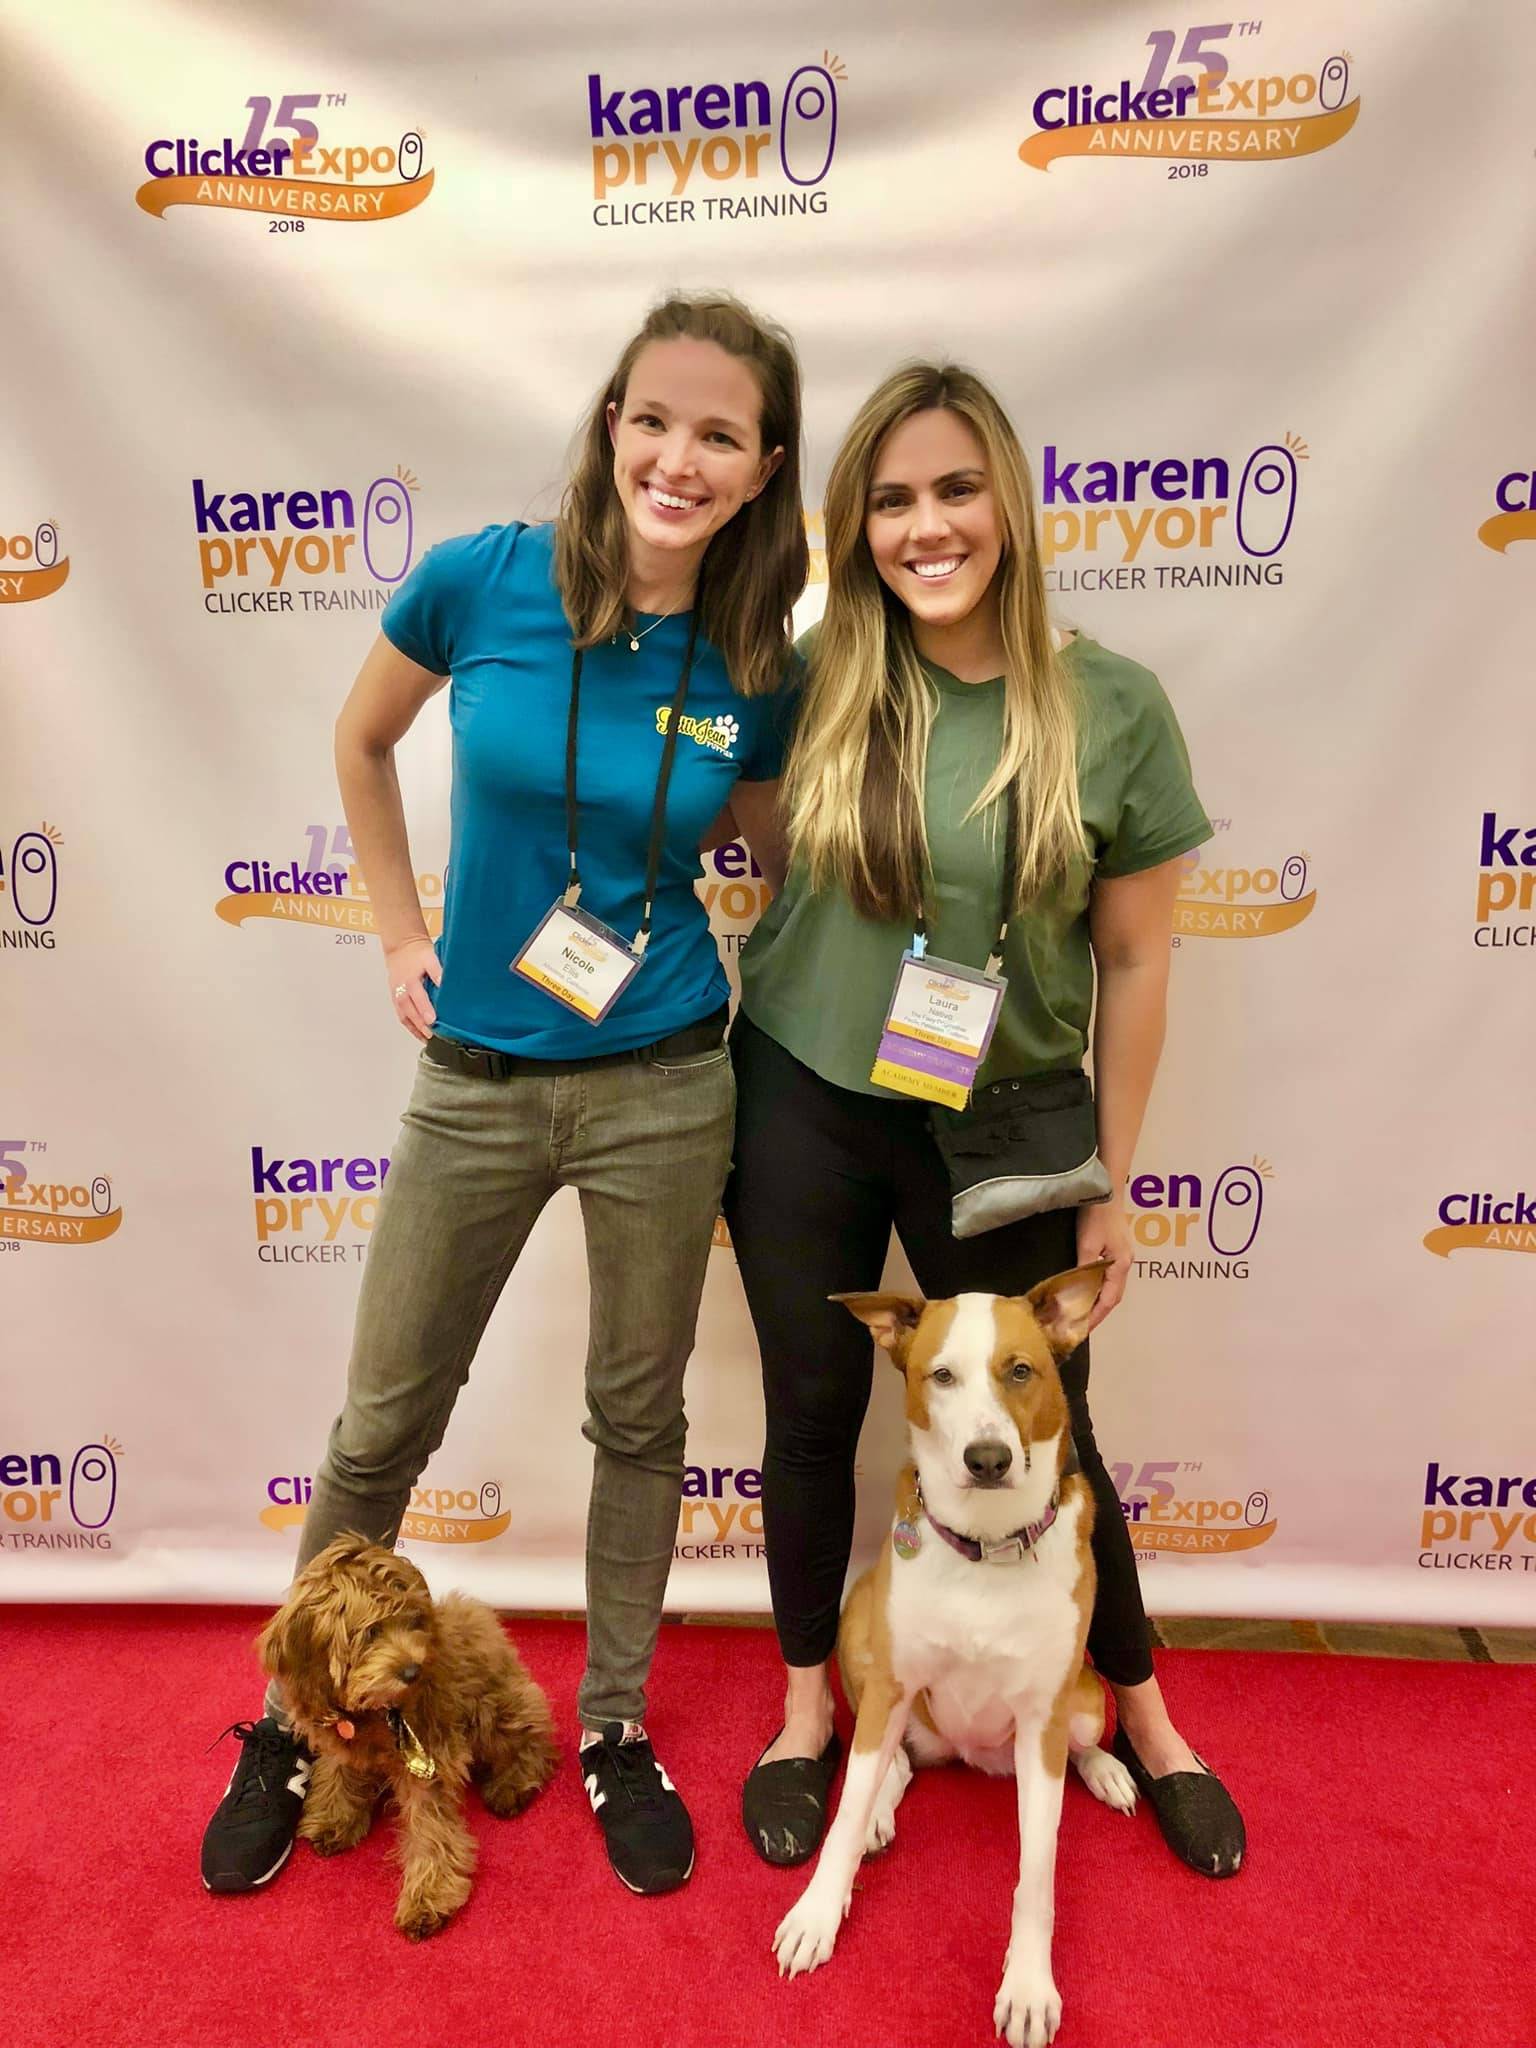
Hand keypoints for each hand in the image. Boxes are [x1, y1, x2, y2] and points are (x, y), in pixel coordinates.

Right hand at [384, 936, 440, 1041]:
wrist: (401, 947)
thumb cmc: (418, 953)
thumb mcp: (430, 957)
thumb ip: (437, 970)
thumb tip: (444, 982)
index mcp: (410, 980)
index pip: (418, 997)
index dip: (425, 1009)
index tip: (433, 1020)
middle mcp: (401, 990)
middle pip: (409, 1010)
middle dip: (420, 1024)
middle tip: (431, 1035)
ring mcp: (397, 995)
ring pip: (404, 1015)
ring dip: (415, 1028)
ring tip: (427, 1039)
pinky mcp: (396, 999)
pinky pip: (401, 1015)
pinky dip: (410, 1026)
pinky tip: (419, 1034)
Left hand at [1076, 1196, 1131, 1333]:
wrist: (1108, 1188)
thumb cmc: (1097, 1215)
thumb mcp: (1088, 1243)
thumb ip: (1084, 1268)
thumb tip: (1075, 1291)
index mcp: (1121, 1265)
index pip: (1109, 1300)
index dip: (1096, 1317)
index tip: (1081, 1330)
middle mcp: (1125, 1263)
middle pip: (1113, 1296)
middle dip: (1098, 1313)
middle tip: (1079, 1325)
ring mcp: (1122, 1255)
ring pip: (1111, 1286)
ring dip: (1098, 1300)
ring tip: (1081, 1312)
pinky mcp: (1117, 1248)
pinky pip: (1108, 1276)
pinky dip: (1097, 1287)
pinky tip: (1086, 1288)